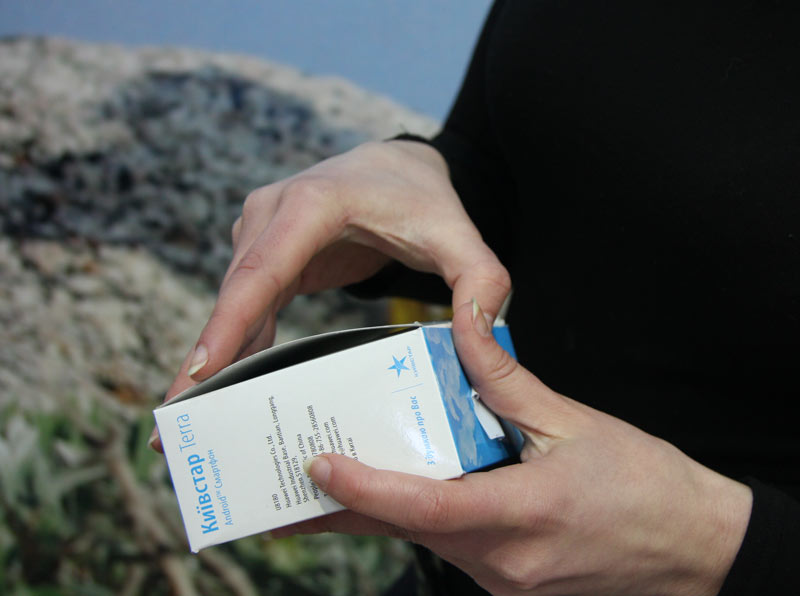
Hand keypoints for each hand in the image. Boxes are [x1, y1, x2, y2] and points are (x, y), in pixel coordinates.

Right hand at [151, 140, 509, 449]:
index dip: (229, 322)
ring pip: (233, 302)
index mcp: (314, 205)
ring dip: (212, 358)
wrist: (398, 168)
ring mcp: (262, 230)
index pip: (263, 268)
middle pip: (234, 293)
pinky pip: (246, 303)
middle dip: (205, 359)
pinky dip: (235, 343)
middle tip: (178, 423)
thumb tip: (475, 334)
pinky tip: (225, 388)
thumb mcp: (460, 236)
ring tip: (189, 419)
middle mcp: (273, 213)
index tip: (199, 371)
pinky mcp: (265, 250)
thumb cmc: (422, 199)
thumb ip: (481, 280)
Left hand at [280, 301, 752, 595]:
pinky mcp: (511, 582)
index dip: (362, 488)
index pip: (422, 506)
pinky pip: (453, 547)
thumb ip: (507, 380)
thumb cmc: (645, 487)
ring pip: (425, 539)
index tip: (317, 465)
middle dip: (343, 509)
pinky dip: (423, 517)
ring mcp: (505, 580)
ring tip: (339, 473)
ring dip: (383, 509)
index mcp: (521, 515)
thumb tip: (465, 327)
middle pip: (405, 528)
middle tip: (290, 484)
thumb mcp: (575, 422)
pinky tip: (412, 486)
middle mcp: (503, 560)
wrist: (696, 550)